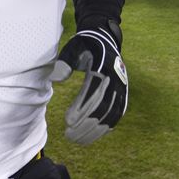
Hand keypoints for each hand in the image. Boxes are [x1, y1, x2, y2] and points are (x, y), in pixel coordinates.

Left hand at [52, 26, 127, 144]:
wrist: (105, 39)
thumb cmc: (85, 45)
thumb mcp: (73, 47)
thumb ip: (65, 62)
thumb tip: (56, 78)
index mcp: (104, 67)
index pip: (93, 93)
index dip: (81, 108)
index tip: (67, 121)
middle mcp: (116, 80)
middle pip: (103, 108)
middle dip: (86, 125)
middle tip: (68, 135)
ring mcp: (122, 88)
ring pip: (111, 115)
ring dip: (94, 130)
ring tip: (76, 139)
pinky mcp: (123, 94)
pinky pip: (117, 115)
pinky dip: (106, 127)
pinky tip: (92, 136)